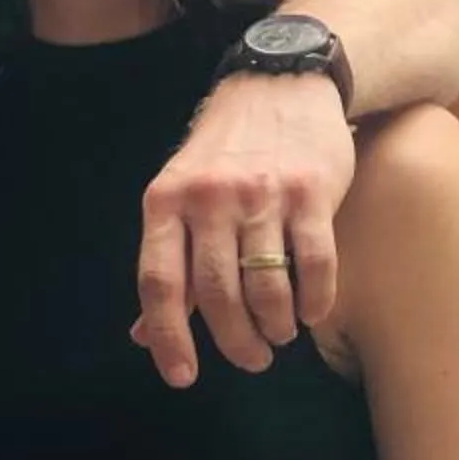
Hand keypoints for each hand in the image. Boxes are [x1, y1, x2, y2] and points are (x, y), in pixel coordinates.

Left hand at [134, 72, 354, 386]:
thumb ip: (167, 264)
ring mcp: (262, 194)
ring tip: (277, 337)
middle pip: (216, 294)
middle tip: (249, 360)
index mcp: (165, 202)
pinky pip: (315, 264)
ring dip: (273, 326)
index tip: (181, 376)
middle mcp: (209, 199)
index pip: (159, 282)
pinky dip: (314, 301)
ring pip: (266, 285)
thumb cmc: (223, 153)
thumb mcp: (177, 196)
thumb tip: (142, 336)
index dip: (168, 335)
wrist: (281, 83)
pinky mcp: (311, 191)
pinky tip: (310, 314)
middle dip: (233, 341)